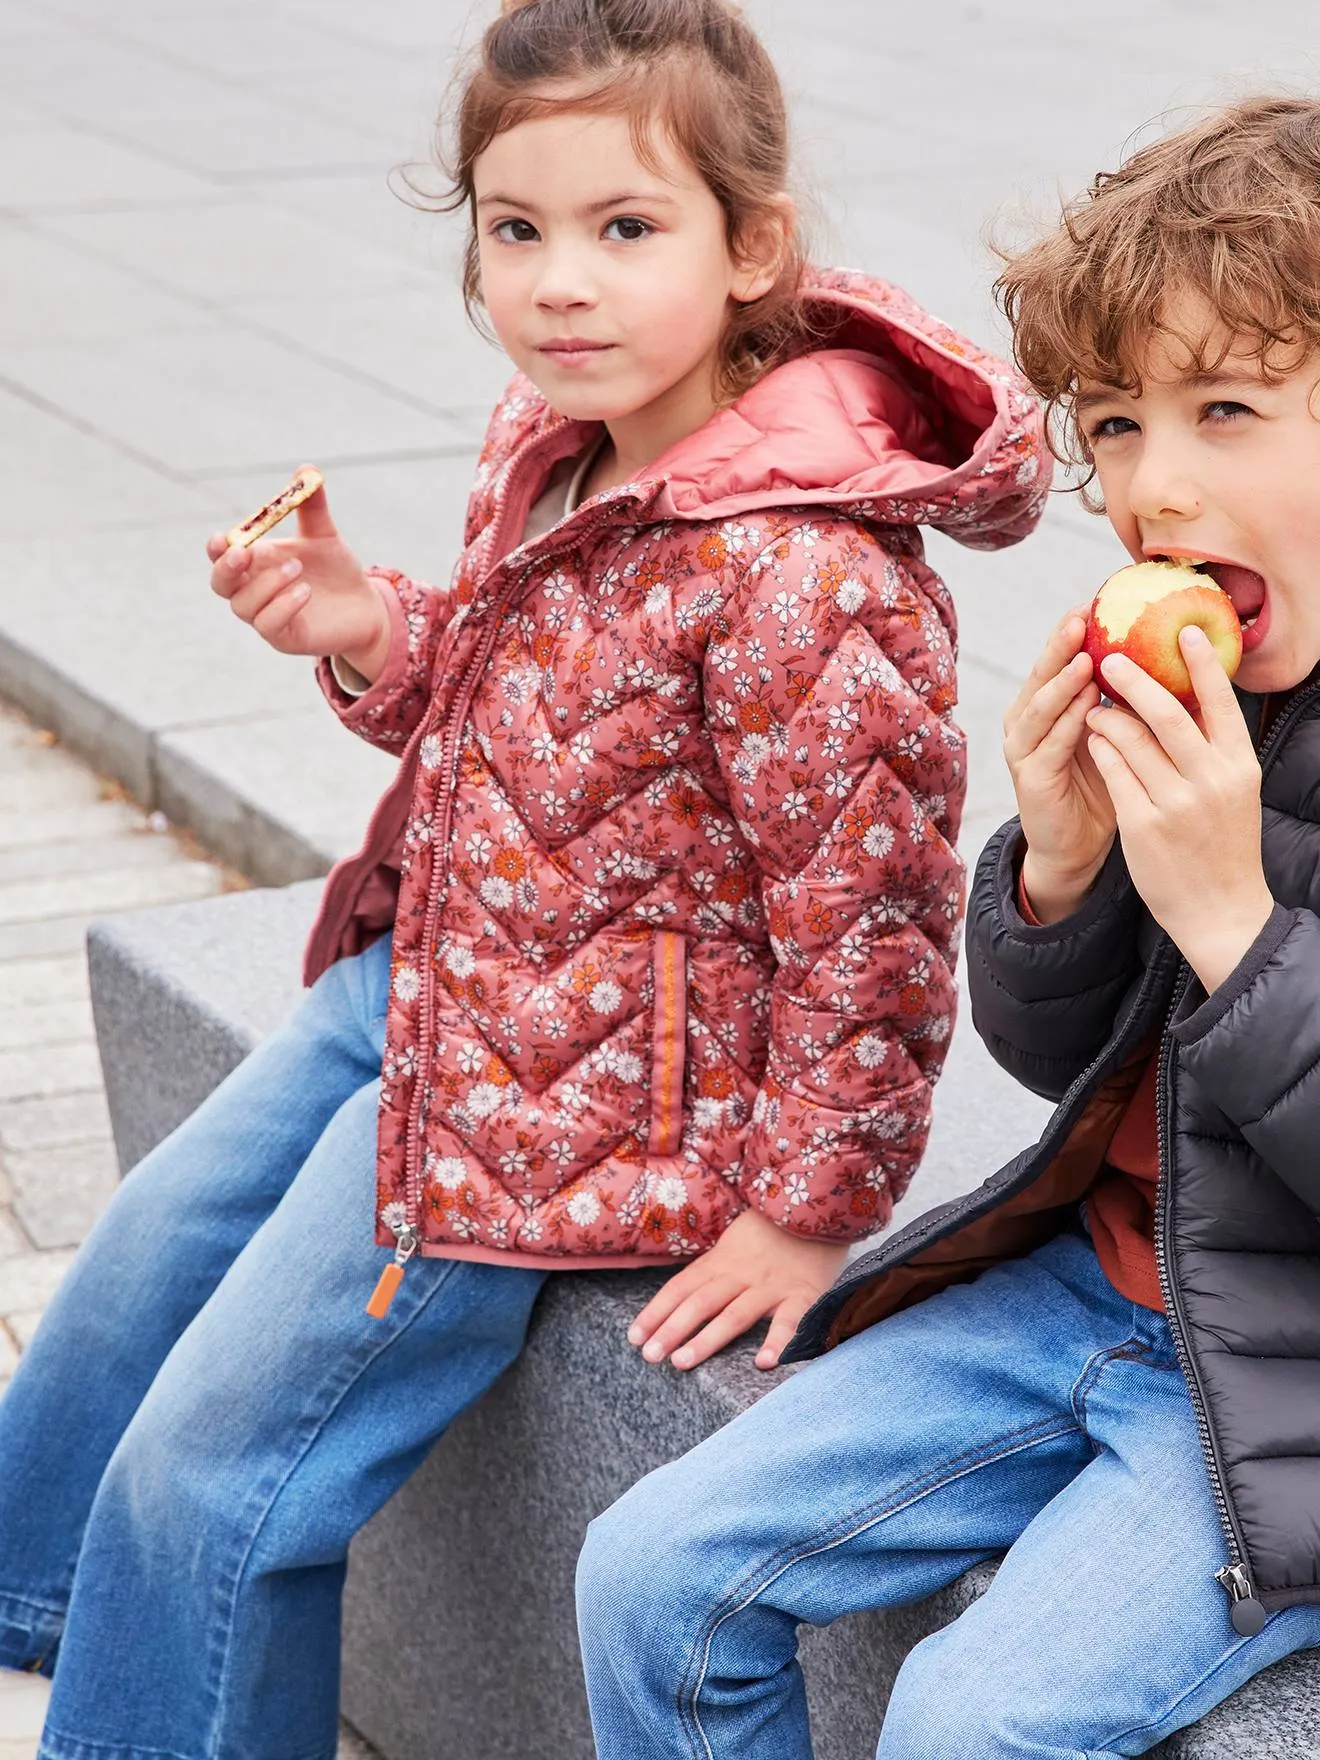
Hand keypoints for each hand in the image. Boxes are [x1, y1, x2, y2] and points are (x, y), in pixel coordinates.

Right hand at [206, 471, 390, 680]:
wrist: (364, 607)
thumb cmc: (335, 571)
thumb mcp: (324, 535)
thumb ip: (312, 506)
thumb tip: (308, 470)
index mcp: (256, 562)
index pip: (221, 556)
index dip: (216, 548)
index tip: (223, 538)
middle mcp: (254, 590)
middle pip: (220, 584)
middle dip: (226, 568)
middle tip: (245, 553)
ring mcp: (266, 616)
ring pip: (243, 606)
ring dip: (266, 584)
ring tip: (298, 568)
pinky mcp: (284, 638)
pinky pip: (269, 625)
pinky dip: (282, 606)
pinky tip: (305, 592)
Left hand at [627, 1206, 847, 1372]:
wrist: (818, 1208)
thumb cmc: (772, 1232)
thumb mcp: (734, 1244)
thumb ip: (713, 1270)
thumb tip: (678, 1300)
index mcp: (721, 1260)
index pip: (681, 1287)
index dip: (656, 1312)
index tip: (633, 1338)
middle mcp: (741, 1273)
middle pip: (700, 1302)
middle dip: (672, 1329)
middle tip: (650, 1356)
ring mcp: (771, 1285)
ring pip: (734, 1314)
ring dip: (707, 1339)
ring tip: (682, 1362)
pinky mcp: (804, 1294)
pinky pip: (791, 1320)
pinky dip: (778, 1341)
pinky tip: (764, 1363)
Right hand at [1003, 607, 1116, 921]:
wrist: (1077, 848)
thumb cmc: (1103, 787)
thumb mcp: (1116, 736)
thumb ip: (1124, 702)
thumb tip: (1164, 658)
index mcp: (1047, 709)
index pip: (1058, 662)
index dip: (1071, 632)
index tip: (1093, 601)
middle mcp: (1027, 724)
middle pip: (1041, 677)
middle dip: (1059, 647)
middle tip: (1080, 618)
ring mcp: (1023, 752)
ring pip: (1038, 708)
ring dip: (1061, 682)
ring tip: (1084, 657)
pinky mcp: (1029, 781)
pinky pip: (1047, 747)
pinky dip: (1065, 725)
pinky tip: (1085, 709)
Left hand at [1085, 627, 1272, 992]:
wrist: (1222, 912)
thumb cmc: (1224, 845)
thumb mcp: (1234, 792)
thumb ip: (1215, 750)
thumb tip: (1193, 699)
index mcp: (1239, 767)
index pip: (1222, 705)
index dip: (1203, 665)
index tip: (1185, 632)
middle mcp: (1211, 781)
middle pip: (1169, 715)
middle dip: (1136, 681)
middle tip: (1110, 657)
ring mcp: (1177, 805)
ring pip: (1133, 743)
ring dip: (1109, 716)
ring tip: (1095, 703)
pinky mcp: (1144, 826)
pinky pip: (1115, 774)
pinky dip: (1102, 750)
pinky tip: (1092, 738)